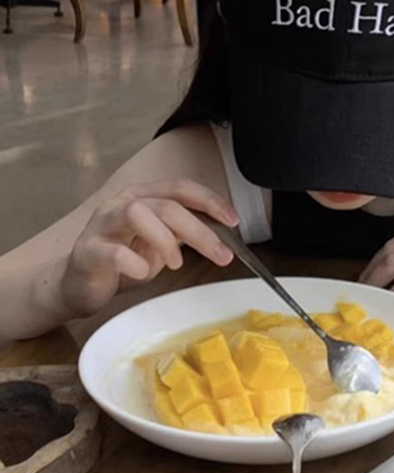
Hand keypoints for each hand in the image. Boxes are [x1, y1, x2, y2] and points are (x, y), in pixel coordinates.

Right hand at [62, 179, 238, 315]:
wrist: (79, 284)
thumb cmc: (123, 260)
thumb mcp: (160, 243)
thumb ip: (182, 232)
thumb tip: (220, 233)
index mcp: (144, 195)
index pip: (181, 187)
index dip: (210, 200)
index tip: (234, 220)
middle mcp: (122, 202)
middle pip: (167, 205)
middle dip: (200, 231)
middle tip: (221, 255)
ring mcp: (102, 224)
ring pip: (138, 214)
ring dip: (165, 240)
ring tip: (176, 264)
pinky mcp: (87, 251)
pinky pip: (113, 252)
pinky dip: (134, 263)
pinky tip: (143, 273)